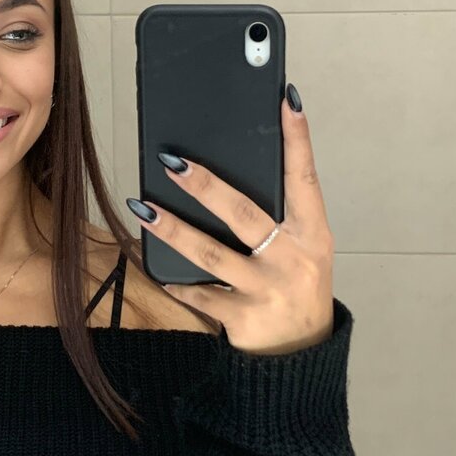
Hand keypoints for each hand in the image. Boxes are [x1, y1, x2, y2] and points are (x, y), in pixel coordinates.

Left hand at [126, 93, 335, 354]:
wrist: (301, 357)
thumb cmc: (295, 289)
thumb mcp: (303, 251)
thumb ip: (278, 219)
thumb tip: (222, 177)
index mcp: (313, 234)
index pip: (305, 178)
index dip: (297, 138)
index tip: (287, 98)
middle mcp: (293, 258)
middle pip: (243, 213)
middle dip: (205, 185)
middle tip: (173, 161)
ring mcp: (267, 288)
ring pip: (210, 252)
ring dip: (172, 228)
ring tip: (143, 206)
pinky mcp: (243, 317)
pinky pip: (199, 292)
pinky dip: (176, 280)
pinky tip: (157, 269)